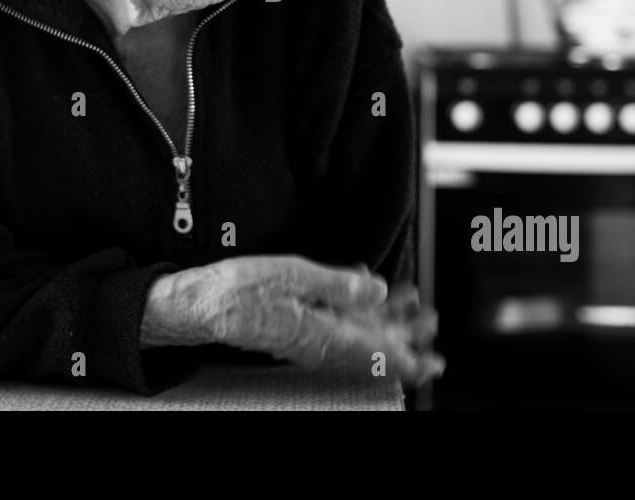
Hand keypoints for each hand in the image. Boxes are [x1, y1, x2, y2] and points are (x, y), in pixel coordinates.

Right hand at [142, 255, 443, 384]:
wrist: (199, 304)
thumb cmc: (237, 291)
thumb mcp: (292, 276)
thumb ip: (338, 284)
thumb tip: (376, 287)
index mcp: (323, 335)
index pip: (378, 356)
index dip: (411, 359)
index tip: (435, 356)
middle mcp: (319, 343)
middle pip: (374, 347)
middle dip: (406, 334)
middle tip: (430, 320)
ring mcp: (307, 338)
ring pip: (358, 335)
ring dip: (384, 321)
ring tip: (405, 304)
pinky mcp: (296, 328)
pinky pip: (336, 325)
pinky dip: (355, 311)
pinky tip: (362, 291)